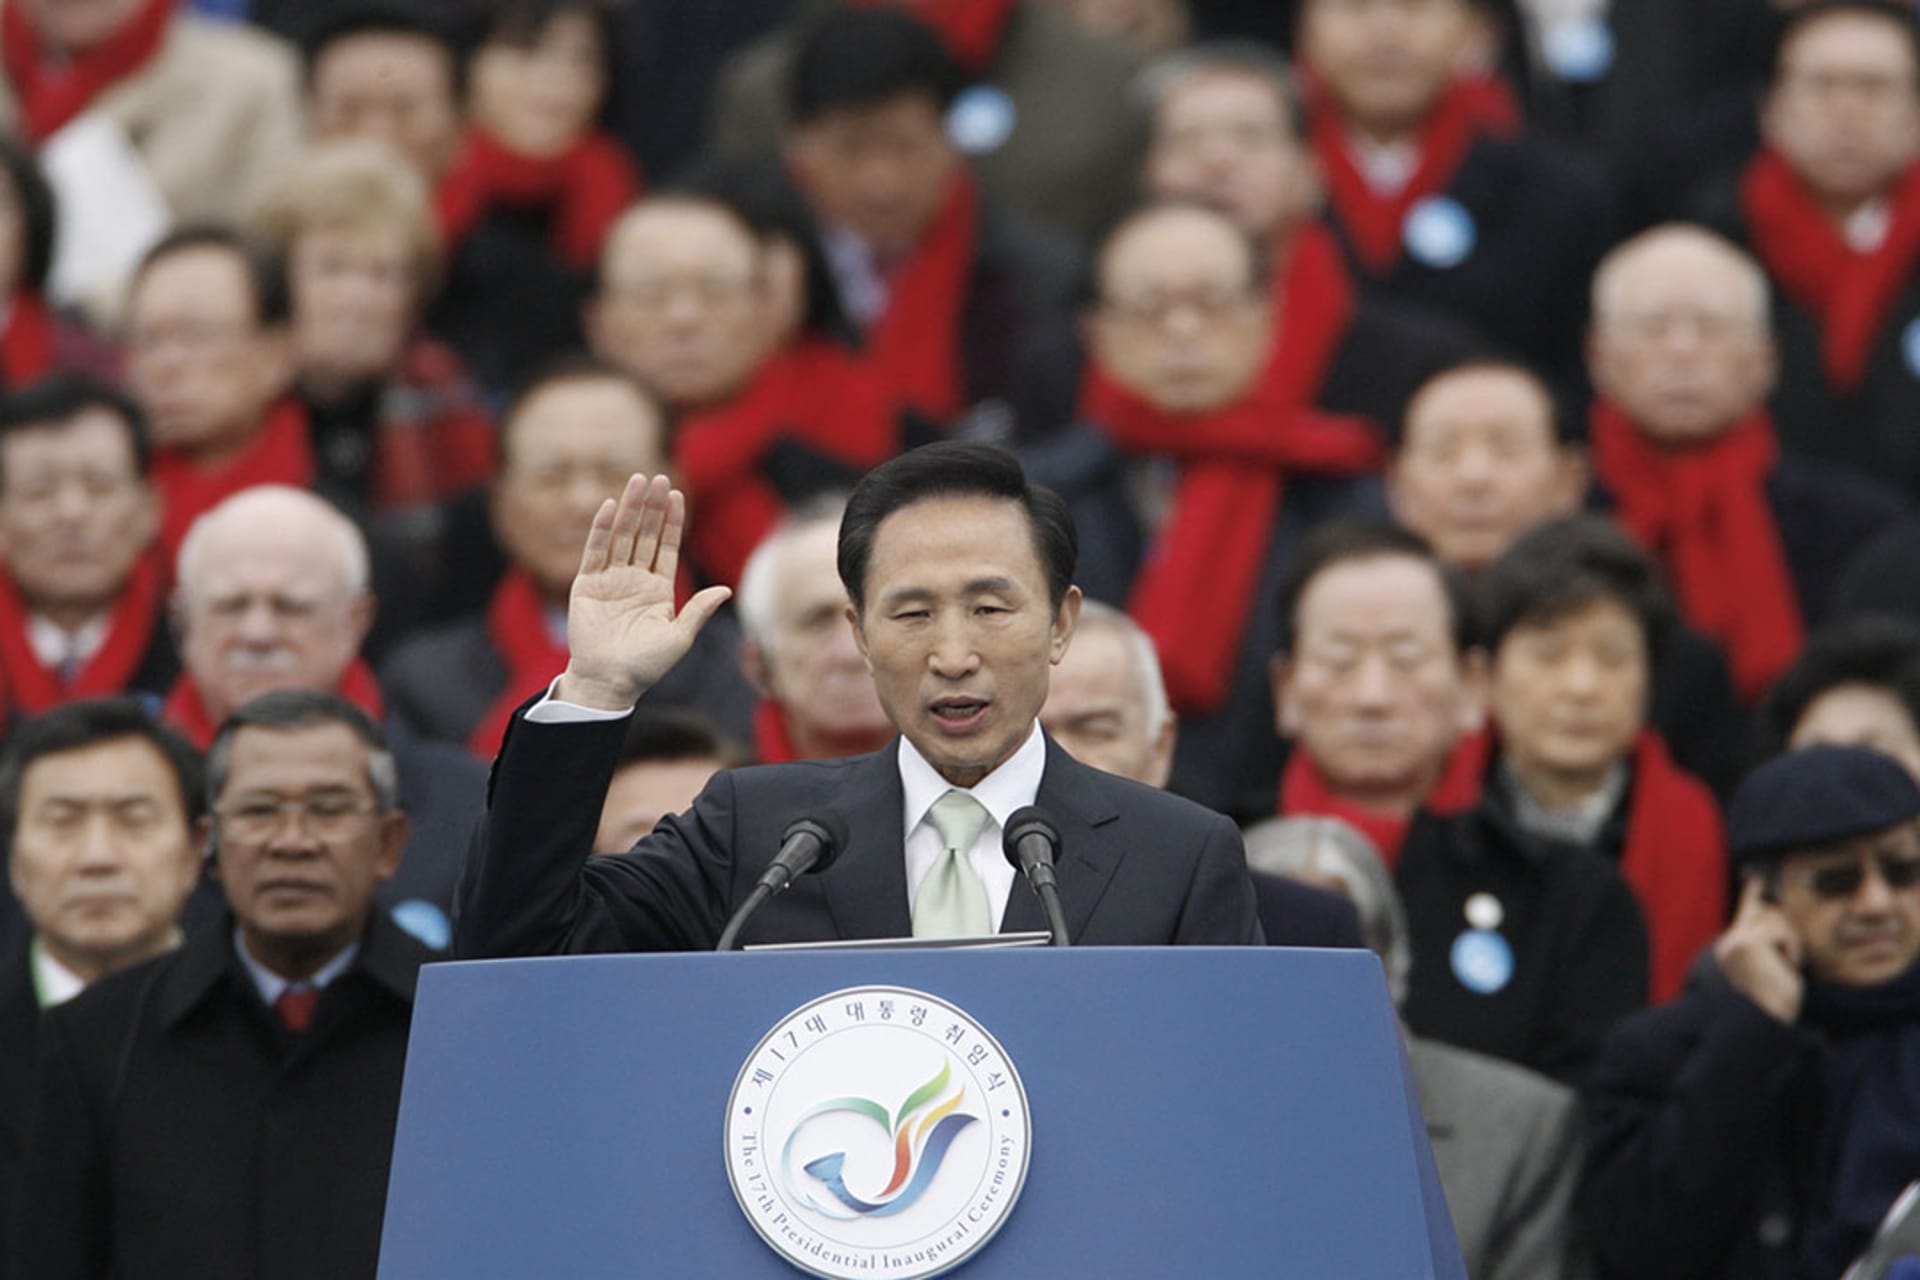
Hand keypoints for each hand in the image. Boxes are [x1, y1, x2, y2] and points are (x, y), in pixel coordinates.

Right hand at [555, 474, 730, 710]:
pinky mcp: (586, 585)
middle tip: (658, 477)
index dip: (671, 521)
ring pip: (622, 537)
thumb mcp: (680, 637)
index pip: (666, 546)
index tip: (678, 494)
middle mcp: (634, 579)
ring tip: (637, 481)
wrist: (609, 682)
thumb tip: (727, 589)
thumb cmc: (646, 665)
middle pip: (644, 534)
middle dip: (652, 506)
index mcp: (659, 589)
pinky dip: (602, 530)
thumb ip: (699, 610)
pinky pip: (595, 552)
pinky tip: (610, 507)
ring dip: (629, 509)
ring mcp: (610, 580)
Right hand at [1713, 876, 1805, 1024]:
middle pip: (1767, 912)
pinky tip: (1787, 964)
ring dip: (1790, 942)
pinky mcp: (1749, 941)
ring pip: (1775, 919)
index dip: (1753, 894)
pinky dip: (1790, 946)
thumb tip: (1777, 929)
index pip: (1746, 912)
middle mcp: (1730, 943)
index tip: (1757, 878)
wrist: (1767, 1020)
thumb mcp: (1770, 968)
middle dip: (1785, 931)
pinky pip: (1780, 930)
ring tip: (1787, 965)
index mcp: (1731, 949)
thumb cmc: (1773, 1001)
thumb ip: (1767, 944)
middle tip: (1790, 959)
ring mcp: (1737, 941)